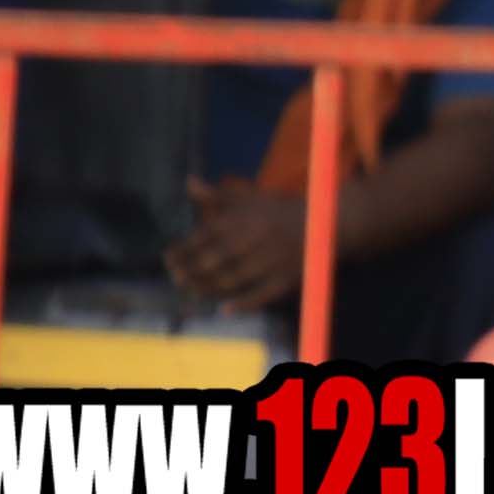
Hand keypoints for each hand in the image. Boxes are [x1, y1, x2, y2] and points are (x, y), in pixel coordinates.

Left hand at [169, 182, 302, 311]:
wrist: (326, 222)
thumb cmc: (280, 211)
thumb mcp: (250, 198)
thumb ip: (218, 196)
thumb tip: (189, 184)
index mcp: (245, 219)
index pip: (206, 236)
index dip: (184, 249)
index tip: (168, 257)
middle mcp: (256, 239)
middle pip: (215, 259)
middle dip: (192, 270)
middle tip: (175, 278)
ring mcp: (272, 260)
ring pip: (233, 279)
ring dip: (209, 287)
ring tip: (192, 290)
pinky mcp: (287, 278)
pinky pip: (262, 295)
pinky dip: (243, 304)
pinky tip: (225, 309)